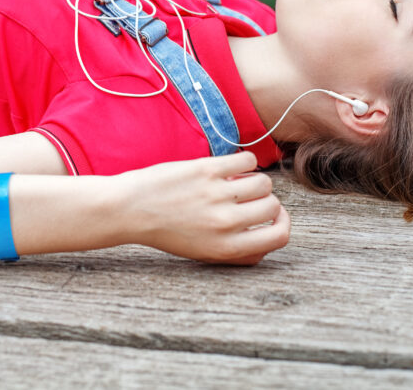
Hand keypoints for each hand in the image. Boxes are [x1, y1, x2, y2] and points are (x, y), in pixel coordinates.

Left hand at [117, 152, 289, 264]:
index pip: (279, 237)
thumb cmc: (167, 230)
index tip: (275, 217)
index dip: (283, 225)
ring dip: (254, 181)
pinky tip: (231, 167)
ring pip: (263, 182)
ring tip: (236, 182)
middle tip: (248, 198)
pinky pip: (247, 160)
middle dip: (265, 201)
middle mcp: (225, 223)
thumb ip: (238, 252)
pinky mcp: (207, 169)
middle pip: (273, 206)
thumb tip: (268, 242)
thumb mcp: (204, 252)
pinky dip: (245, 162)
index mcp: (227, 247)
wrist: (129, 210)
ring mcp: (217, 194)